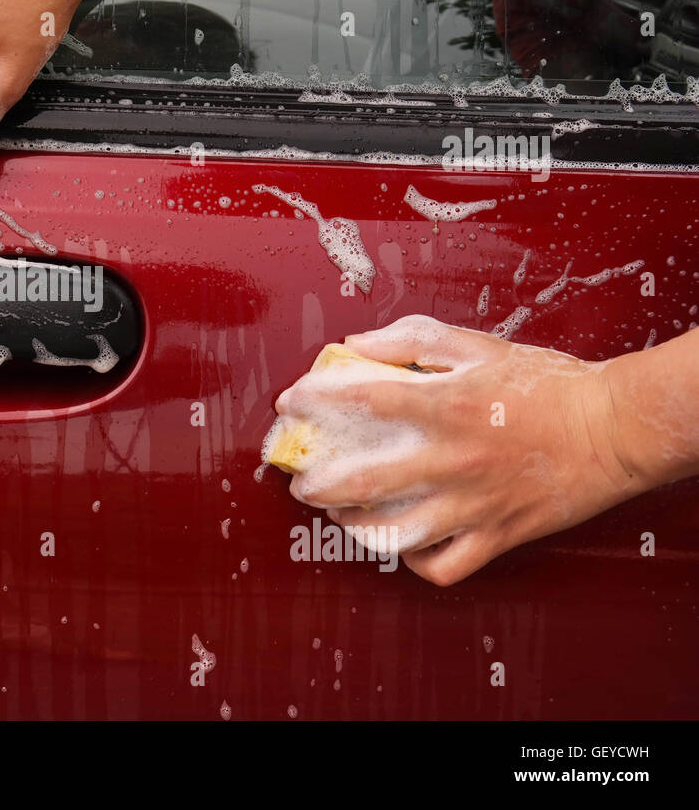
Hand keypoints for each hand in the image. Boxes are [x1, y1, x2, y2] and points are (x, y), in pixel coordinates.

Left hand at [272, 314, 643, 584]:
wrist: (613, 428)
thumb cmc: (547, 384)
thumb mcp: (476, 345)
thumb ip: (410, 340)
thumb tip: (356, 344)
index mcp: (448, 406)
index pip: (363, 401)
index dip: (317, 400)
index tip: (291, 403)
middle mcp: (454, 459)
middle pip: (364, 481)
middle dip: (317, 484)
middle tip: (301, 481)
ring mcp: (475, 503)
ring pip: (396, 534)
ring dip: (354, 527)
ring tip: (339, 515)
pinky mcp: (498, 535)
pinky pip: (444, 566)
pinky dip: (416, 561)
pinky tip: (402, 543)